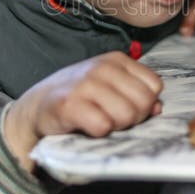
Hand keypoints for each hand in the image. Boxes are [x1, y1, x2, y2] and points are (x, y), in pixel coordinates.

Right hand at [4, 51, 162, 171]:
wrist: (37, 107)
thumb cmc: (80, 98)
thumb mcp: (110, 88)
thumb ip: (136, 94)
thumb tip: (157, 108)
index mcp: (117, 60)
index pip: (154, 86)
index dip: (145, 104)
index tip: (126, 107)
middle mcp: (102, 67)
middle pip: (143, 102)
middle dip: (133, 118)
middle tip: (112, 119)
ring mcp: (85, 84)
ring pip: (126, 115)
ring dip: (115, 127)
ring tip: (99, 122)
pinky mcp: (69, 105)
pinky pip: (102, 126)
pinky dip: (98, 133)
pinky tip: (86, 126)